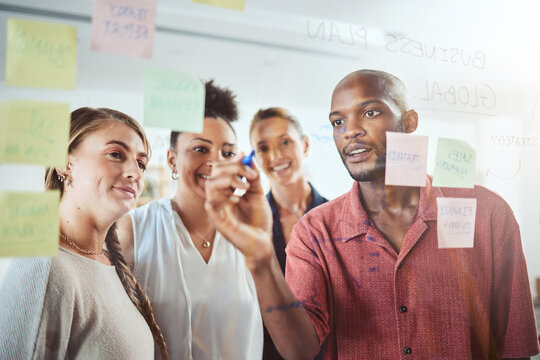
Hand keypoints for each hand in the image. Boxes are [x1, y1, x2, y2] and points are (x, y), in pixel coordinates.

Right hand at [205, 154, 273, 270]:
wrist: (263, 241)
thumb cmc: (259, 220)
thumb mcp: (258, 193)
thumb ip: (253, 177)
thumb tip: (249, 158)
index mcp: (227, 190)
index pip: (221, 168)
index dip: (231, 160)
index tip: (244, 154)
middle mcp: (219, 197)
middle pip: (214, 172)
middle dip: (232, 167)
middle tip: (249, 173)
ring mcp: (216, 208)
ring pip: (211, 184)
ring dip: (229, 179)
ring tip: (245, 186)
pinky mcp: (217, 220)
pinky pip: (212, 202)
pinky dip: (225, 196)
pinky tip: (238, 199)